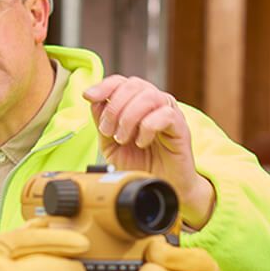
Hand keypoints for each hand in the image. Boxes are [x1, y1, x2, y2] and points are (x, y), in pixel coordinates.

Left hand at [84, 75, 214, 228]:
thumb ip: (102, 123)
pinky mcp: (181, 128)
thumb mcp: (111, 145)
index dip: (104, 85)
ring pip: (149, 96)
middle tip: (108, 132)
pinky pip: (165, 115)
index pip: (121, 82)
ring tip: (123, 139)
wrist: (159, 188)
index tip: (88, 97)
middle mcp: (154, 104)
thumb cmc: (139, 166)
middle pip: (133, 85)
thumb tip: (94, 101)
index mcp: (136, 104)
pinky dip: (147, 127)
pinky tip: (142, 142)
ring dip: (129, 117)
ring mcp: (169, 114)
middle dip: (114, 107)